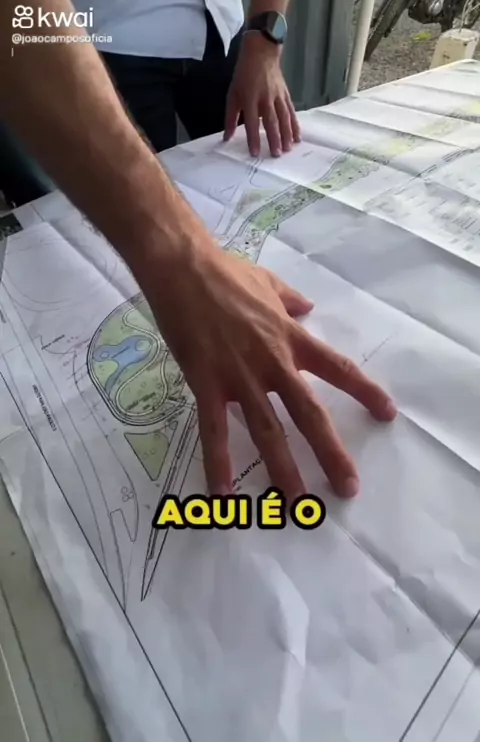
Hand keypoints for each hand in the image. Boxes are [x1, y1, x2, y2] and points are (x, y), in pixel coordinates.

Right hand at [147, 245, 396, 500]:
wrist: (182, 267)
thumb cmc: (224, 272)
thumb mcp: (268, 281)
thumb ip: (290, 299)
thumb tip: (307, 308)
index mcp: (290, 337)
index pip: (337, 368)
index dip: (365, 392)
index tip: (387, 414)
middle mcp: (273, 362)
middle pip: (308, 414)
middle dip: (330, 452)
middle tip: (347, 488)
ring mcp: (239, 376)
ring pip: (267, 431)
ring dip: (282, 469)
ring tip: (296, 504)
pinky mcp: (206, 382)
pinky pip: (213, 430)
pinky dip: (218, 462)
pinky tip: (220, 493)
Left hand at [224, 32, 300, 157]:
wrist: (261, 53)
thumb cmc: (244, 75)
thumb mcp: (232, 95)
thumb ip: (230, 117)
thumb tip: (227, 137)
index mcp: (249, 99)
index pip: (250, 122)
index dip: (253, 138)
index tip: (255, 152)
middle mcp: (265, 99)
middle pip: (270, 121)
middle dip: (274, 138)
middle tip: (276, 154)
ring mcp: (277, 96)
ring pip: (283, 117)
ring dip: (287, 134)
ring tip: (288, 149)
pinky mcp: (286, 94)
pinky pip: (291, 111)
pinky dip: (295, 125)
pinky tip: (297, 136)